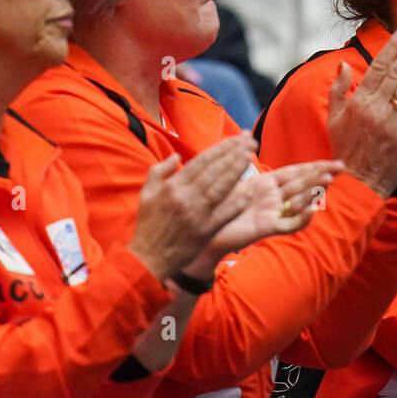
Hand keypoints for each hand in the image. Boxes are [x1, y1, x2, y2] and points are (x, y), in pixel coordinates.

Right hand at [129, 132, 257, 279]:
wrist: (148, 258)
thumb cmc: (149, 225)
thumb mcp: (146, 194)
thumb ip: (159, 171)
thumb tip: (176, 157)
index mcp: (173, 186)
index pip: (202, 161)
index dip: (221, 148)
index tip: (236, 138)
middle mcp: (186, 197)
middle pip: (215, 170)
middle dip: (234, 153)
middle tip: (250, 141)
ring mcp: (198, 214)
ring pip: (222, 187)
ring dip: (238, 170)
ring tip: (250, 156)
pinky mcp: (206, 230)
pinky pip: (225, 213)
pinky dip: (237, 201)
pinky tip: (249, 190)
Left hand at [192, 159, 344, 273]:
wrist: (204, 233)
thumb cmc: (216, 207)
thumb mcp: (232, 179)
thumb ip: (242, 160)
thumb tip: (247, 134)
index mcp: (266, 185)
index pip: (296, 172)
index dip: (315, 166)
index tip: (336, 163)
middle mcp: (273, 199)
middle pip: (302, 184)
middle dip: (322, 175)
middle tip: (342, 167)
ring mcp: (272, 213)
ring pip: (299, 201)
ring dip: (314, 191)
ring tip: (328, 181)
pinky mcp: (266, 228)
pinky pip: (288, 224)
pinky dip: (301, 218)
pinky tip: (311, 210)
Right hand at [327, 23, 396, 195]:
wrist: (357, 184)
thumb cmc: (347, 152)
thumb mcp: (334, 120)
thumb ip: (338, 90)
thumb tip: (344, 65)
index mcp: (357, 101)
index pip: (379, 65)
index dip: (394, 44)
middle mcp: (373, 107)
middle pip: (396, 69)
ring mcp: (389, 121)